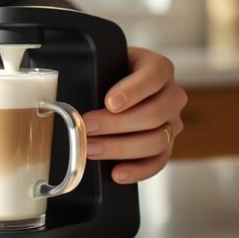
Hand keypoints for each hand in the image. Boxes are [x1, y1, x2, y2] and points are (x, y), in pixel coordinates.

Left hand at [82, 47, 186, 183]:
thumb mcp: (104, 65)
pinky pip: (158, 162)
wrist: (116, 87)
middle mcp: (171, 95)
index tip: (110, 102)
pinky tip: (116, 173)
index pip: (154, 76)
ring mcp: (172, 122)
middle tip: (87, 127)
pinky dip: (138, 170)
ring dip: (121, 148)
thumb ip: (94, 72)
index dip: (133, 91)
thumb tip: (66, 93)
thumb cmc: (109, 74)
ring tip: (91, 149)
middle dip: (117, 124)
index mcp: (158, 68)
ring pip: (158, 140)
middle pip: (155, 113)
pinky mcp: (167, 145)